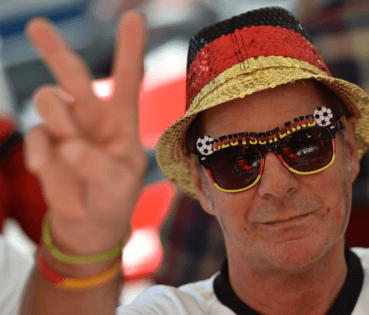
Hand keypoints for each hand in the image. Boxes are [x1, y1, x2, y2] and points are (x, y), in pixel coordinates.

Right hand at [24, 11, 147, 254]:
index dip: (130, 48)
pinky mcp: (44, 142)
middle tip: (36, 25)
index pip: (127, 78)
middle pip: (73, 74)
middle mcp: (92, 116)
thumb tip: (67, 146)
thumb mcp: (119, 183)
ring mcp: (65, 127)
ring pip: (48, 99)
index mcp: (122, 119)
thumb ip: (98, 164)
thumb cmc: (114, 196)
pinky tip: (47, 167)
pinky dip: (40, 152)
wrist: (90, 220)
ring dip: (57, 120)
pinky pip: (35, 135)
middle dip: (55, 49)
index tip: (134, 16)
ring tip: (69, 149)